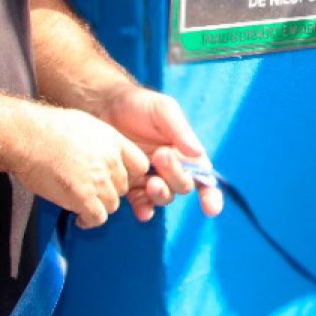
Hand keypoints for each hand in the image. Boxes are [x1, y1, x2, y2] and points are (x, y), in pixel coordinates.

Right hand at [9, 104, 150, 228]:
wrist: (25, 136)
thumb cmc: (46, 128)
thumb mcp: (85, 124)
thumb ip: (100, 141)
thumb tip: (100, 151)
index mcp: (112, 140)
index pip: (140, 165)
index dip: (129, 175)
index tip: (114, 179)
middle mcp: (110, 160)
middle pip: (124, 187)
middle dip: (109, 192)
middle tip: (91, 193)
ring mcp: (98, 180)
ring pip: (112, 205)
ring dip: (98, 207)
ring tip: (82, 205)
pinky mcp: (83, 197)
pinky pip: (98, 217)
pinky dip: (89, 221)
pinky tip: (79, 218)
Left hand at [98, 85, 221, 219]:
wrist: (105, 106)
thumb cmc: (139, 104)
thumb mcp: (164, 110)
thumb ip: (180, 130)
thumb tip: (198, 153)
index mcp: (186, 153)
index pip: (204, 177)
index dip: (211, 196)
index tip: (211, 208)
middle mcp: (172, 169)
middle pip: (183, 186)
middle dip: (175, 176)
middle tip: (160, 156)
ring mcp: (151, 178)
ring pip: (164, 197)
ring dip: (160, 194)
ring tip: (150, 183)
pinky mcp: (130, 184)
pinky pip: (141, 203)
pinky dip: (144, 209)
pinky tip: (142, 211)